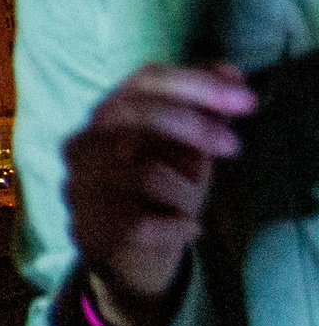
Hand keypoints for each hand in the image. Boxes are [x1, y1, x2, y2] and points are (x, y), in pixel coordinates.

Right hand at [62, 62, 255, 325]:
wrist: (127, 253)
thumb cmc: (160, 190)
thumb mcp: (186, 144)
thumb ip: (202, 108)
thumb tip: (229, 72)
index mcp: (107, 113)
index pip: (144, 80)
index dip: (196, 84)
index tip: (245, 101)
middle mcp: (83, 143)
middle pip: (134, 116)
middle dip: (193, 126)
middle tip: (235, 146)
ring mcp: (79, 186)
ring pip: (142, 171)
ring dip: (185, 188)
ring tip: (193, 203)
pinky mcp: (86, 228)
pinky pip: (140, 220)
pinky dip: (175, 224)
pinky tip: (187, 229)